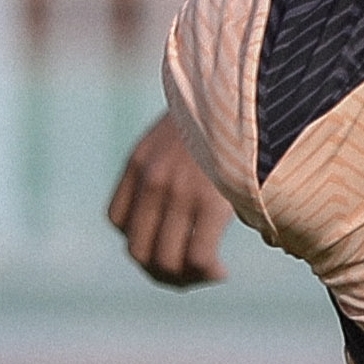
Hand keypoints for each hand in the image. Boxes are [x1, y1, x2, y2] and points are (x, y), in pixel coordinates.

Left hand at [108, 111, 231, 287]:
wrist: (244, 85)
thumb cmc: (225, 109)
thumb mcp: (187, 126)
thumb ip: (181, 157)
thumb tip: (198, 186)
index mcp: (140, 162)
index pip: (118, 220)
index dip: (139, 238)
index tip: (169, 240)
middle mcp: (152, 181)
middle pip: (137, 250)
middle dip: (160, 271)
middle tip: (188, 274)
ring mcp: (178, 193)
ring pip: (165, 261)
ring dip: (184, 279)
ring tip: (208, 274)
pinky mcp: (209, 202)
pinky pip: (198, 257)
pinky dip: (206, 273)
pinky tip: (220, 272)